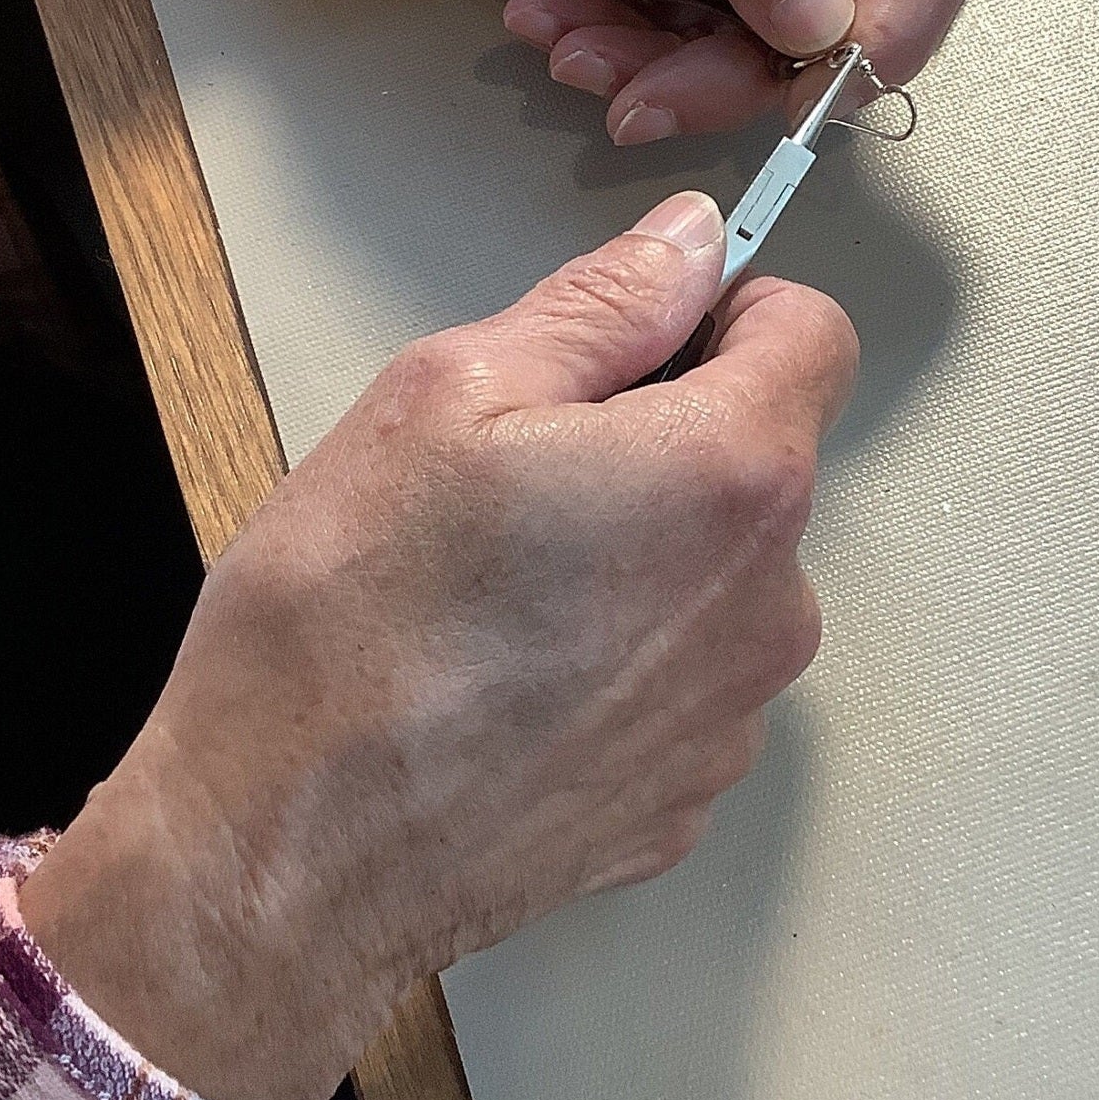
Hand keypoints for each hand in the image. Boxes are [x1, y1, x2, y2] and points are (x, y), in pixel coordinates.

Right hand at [20, 193, 856, 1099]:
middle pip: (758, 459)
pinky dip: (617, 653)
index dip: (726, 309)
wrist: (285, 854)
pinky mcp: (682, 796)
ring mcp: (730, 716)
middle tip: (515, 468)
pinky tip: (503, 671)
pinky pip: (679, 676)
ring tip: (495, 584)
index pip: (813, 334)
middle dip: (661, 436)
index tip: (642, 333)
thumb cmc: (348, 622)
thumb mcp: (446, 393)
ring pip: (715, 572)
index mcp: (725, 476)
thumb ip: (602, 305)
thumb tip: (688, 245)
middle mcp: (766, 604)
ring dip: (639, 550)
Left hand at [286, 0, 996, 143]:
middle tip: (655, 99)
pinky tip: (553, 27)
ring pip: (758, 42)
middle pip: (845, 6)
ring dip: (670, 72)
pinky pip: (679, 37)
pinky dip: (621, 52)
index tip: (832, 82)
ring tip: (575, 55)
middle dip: (752, 67)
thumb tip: (821, 22)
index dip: (904, 13)